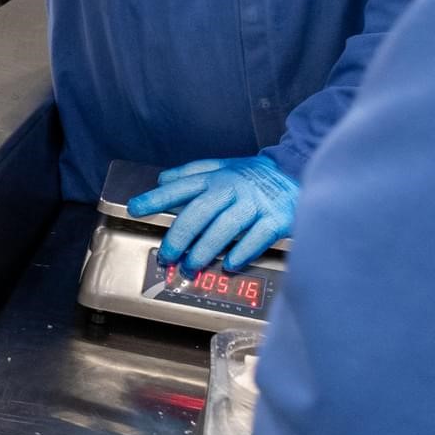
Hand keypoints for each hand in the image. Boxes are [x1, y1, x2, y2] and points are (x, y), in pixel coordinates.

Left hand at [129, 155, 299, 272]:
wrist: (298, 174)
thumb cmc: (254, 176)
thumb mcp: (223, 167)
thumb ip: (192, 174)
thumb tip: (162, 180)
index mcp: (217, 177)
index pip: (181, 187)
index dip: (156, 197)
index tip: (135, 209)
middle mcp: (233, 189)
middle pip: (200, 212)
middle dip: (179, 236)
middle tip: (167, 256)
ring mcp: (255, 204)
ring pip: (225, 228)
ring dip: (205, 250)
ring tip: (191, 267)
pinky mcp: (277, 218)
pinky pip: (257, 237)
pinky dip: (242, 252)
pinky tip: (229, 264)